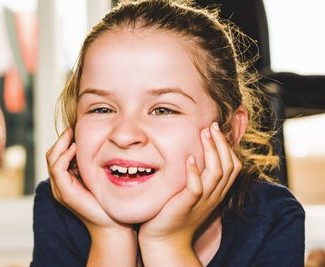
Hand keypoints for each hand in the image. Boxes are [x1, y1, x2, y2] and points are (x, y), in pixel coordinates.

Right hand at [46, 128, 136, 266]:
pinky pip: (58, 168)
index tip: (76, 129)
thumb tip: (96, 144)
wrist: (112, 224)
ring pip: (52, 159)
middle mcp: (60, 184)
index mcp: (67, 180)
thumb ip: (91, 164)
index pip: (58, 155)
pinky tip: (75, 149)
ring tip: (72, 135)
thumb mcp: (98, 176)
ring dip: (61, 144)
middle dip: (61, 140)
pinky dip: (64, 156)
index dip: (65, 141)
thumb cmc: (109, 201)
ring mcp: (60, 189)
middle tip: (72, 128)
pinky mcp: (65, 193)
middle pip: (52, 155)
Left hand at [138, 122, 241, 265]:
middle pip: (228, 166)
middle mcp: (214, 195)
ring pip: (216, 173)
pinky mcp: (187, 205)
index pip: (233, 166)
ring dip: (211, 151)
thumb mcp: (192, 192)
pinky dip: (194, 172)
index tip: (216, 130)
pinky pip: (196, 188)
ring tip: (203, 134)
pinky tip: (190, 158)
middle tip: (212, 125)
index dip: (227, 147)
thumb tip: (193, 153)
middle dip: (221, 143)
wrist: (165, 239)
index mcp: (216, 192)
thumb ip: (197, 176)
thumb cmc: (175, 212)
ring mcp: (202, 201)